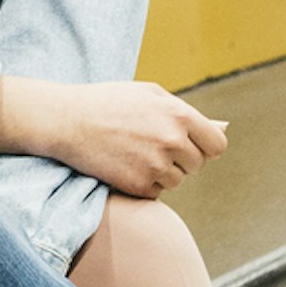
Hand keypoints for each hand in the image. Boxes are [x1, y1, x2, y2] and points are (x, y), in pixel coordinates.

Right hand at [0, 77, 227, 197]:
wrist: (66, 121)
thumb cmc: (109, 102)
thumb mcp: (150, 94)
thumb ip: (184, 111)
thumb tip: (218, 128)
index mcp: (179, 115)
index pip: (217, 145)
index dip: (206, 147)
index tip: (194, 147)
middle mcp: (172, 141)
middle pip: (198, 165)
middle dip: (182, 158)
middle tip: (154, 147)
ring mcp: (156, 166)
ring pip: (178, 180)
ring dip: (163, 172)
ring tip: (137, 154)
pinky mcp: (138, 186)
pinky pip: (157, 192)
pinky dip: (145, 184)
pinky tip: (126, 165)